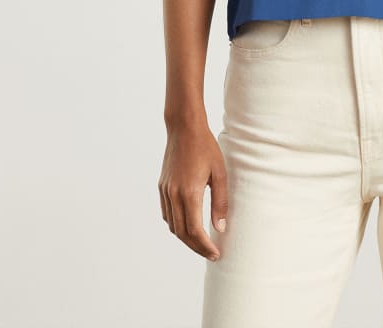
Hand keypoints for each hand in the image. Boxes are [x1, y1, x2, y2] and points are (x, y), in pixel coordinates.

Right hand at [158, 118, 227, 259]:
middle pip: (182, 233)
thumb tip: (220, 228)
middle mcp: (174, 195)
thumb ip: (220, 202)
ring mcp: (165, 191)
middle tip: (210, 253)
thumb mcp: (220, 173)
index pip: (195, 230)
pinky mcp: (162, 186)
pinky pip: (167, 213)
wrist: (184, 128)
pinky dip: (176, 225)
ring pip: (172, 225)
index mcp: (190, 193)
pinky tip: (187, 225)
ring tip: (201, 243)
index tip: (216, 254)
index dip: (205, 246)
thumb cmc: (206, 147)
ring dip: (186, 238)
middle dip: (196, 247)